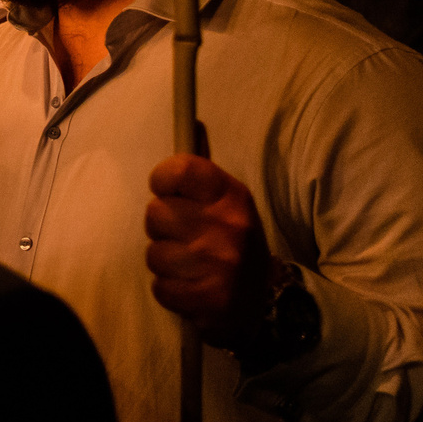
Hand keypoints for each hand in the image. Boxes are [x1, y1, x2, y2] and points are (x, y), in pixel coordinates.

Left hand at [143, 152, 273, 350]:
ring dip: (165, 261)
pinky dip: (170, 290)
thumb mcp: (228, 201)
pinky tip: (191, 286)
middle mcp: (228, 228)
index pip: (181, 168)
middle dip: (162, 227)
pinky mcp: (209, 300)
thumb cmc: (234, 240)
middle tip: (183, 235)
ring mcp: (220, 266)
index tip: (165, 190)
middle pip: (155, 213)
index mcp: (232, 197)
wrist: (268, 300)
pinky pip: (160, 288)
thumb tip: (191, 121)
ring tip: (189, 264)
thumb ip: (202, 168)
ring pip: (154, 253)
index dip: (163, 178)